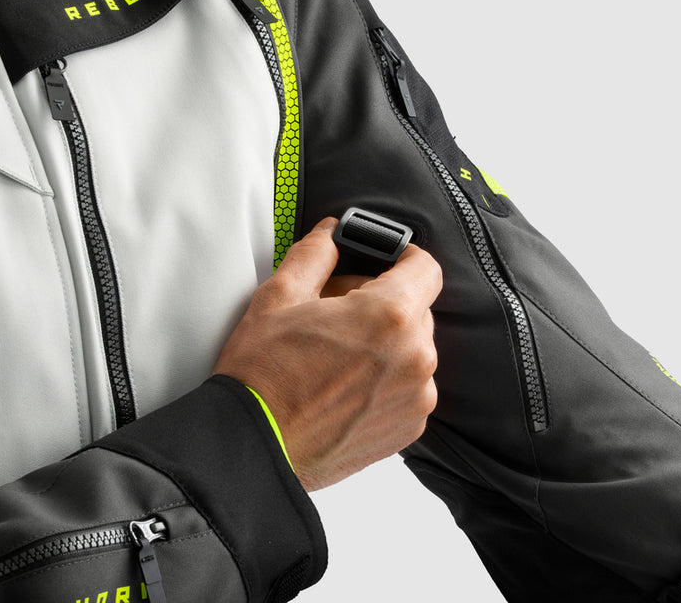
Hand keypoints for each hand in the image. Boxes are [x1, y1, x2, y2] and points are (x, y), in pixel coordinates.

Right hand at [213, 217, 442, 490]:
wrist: (254, 446)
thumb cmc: (263, 375)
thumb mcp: (280, 295)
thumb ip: (317, 252)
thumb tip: (333, 233)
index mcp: (389, 316)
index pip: (426, 267)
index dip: (405, 257)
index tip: (387, 261)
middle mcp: (414, 357)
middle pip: (415, 307)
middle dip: (382, 300)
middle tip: (336, 311)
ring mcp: (416, 397)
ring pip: (412, 347)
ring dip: (384, 341)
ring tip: (336, 353)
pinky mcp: (408, 427)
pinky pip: (409, 384)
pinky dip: (386, 377)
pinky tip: (345, 383)